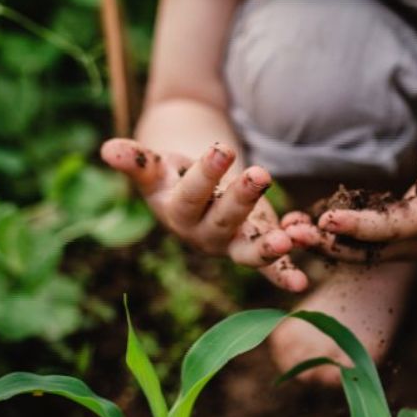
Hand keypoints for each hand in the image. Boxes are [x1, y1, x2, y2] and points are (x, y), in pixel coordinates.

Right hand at [100, 138, 309, 291]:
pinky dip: (290, 269)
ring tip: (293, 237)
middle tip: (261, 175)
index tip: (223, 147)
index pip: (191, 194)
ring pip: (250, 253)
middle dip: (242, 200)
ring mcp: (231, 246)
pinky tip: (308, 256)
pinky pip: (273, 267)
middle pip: (223, 221)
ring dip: (272, 249)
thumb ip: (136, 160)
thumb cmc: (170, 178)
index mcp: (178, 213)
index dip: (207, 173)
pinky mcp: (256, 250)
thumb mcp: (154, 167)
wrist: (190, 194)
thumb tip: (108, 149)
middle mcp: (203, 235)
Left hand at [286, 141, 416, 262]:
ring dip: (321, 243)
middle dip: (326, 242)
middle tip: (289, 232)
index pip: (387, 228)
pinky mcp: (391, 242)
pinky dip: (329, 238)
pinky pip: (356, 245)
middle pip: (363, 249)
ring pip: (355, 251)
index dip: (357, 225)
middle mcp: (412, 244)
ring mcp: (401, 247)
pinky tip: (298, 226)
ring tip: (285, 230)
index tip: (327, 218)